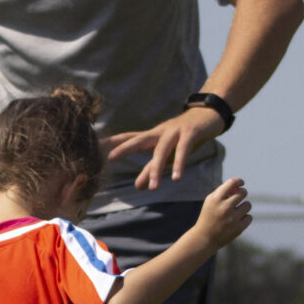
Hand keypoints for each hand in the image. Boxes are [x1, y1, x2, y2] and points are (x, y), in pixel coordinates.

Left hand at [105, 105, 226, 191]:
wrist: (209, 115)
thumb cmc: (185, 135)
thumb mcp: (168, 154)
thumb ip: (152, 169)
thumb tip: (138, 187)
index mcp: (152, 136)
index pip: (128, 138)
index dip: (112, 143)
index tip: (95, 148)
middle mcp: (160, 132)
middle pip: (139, 139)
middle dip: (125, 148)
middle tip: (110, 158)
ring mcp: (174, 132)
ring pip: (162, 150)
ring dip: (157, 168)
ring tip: (153, 188)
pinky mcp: (190, 134)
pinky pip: (183, 150)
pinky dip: (180, 164)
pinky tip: (177, 178)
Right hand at [192, 178, 252, 249]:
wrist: (204, 238)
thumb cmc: (209, 216)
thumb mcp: (211, 201)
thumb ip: (223, 191)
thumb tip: (239, 186)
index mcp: (216, 199)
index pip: (232, 183)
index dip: (239, 181)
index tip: (241, 182)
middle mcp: (224, 208)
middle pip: (243, 193)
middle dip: (242, 193)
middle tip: (239, 197)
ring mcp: (232, 219)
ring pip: (248, 205)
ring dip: (244, 207)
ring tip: (235, 212)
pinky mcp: (238, 228)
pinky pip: (249, 217)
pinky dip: (244, 218)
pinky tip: (236, 221)